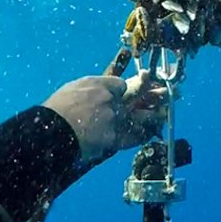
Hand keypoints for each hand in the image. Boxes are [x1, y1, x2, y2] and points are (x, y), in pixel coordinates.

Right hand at [43, 73, 168, 161]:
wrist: (53, 131)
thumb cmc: (56, 110)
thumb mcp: (71, 90)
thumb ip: (86, 89)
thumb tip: (91, 90)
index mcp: (99, 85)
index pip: (121, 84)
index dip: (123, 90)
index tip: (125, 94)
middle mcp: (112, 99)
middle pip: (139, 94)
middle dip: (152, 93)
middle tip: (167, 92)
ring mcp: (115, 118)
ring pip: (141, 115)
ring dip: (153, 114)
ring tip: (165, 112)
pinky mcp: (115, 137)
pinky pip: (134, 136)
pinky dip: (143, 135)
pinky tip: (151, 134)